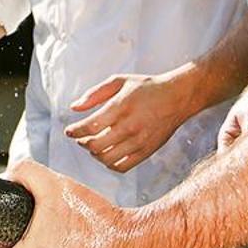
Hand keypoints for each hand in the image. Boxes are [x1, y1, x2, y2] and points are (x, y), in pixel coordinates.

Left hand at [62, 71, 193, 173]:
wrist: (177, 97)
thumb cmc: (147, 88)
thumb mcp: (120, 81)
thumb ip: (95, 93)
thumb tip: (74, 108)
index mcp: (121, 107)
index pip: (90, 126)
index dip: (74, 131)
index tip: (69, 131)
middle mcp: (129, 126)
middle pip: (95, 145)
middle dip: (82, 143)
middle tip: (81, 138)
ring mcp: (139, 141)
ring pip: (106, 159)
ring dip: (95, 154)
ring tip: (94, 146)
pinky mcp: (147, 151)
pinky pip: (122, 167)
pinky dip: (110, 164)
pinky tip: (109, 154)